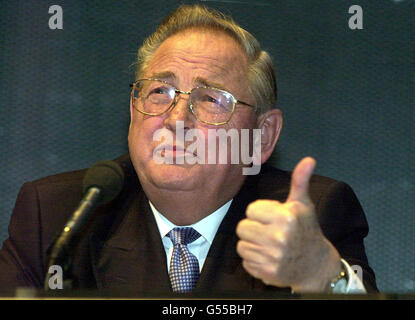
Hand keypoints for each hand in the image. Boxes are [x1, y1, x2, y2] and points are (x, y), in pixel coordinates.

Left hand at [236, 157, 341, 291]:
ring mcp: (273, 258)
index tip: (273, 218)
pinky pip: (245, 262)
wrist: (315, 264)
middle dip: (253, 228)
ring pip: (241, 245)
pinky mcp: (267, 274)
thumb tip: (308, 159)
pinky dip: (254, 260)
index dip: (260, 213)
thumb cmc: (306, 230)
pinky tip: (268, 257)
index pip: (250, 210)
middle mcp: (279, 238)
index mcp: (286, 217)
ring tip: (268, 244)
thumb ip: (300, 181)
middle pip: (242, 228)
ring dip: (252, 244)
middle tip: (269, 231)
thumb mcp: (303, 205)